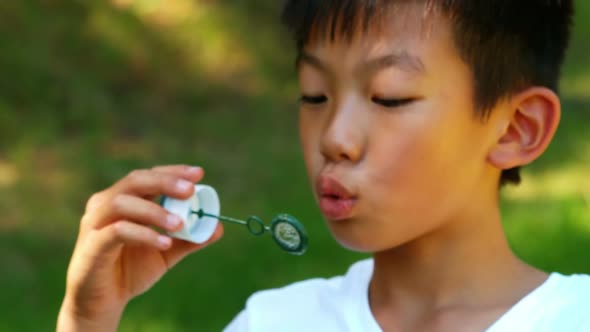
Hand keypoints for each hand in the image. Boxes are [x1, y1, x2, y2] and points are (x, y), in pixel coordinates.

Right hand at [57, 165, 223, 330]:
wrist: (103, 302)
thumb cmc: (131, 269)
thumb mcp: (167, 252)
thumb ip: (189, 239)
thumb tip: (218, 227)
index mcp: (125, 199)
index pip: (149, 176)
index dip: (173, 172)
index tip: (199, 174)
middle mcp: (106, 203)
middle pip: (135, 181)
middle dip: (165, 182)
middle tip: (190, 190)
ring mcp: (96, 222)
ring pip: (123, 202)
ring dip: (155, 211)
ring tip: (180, 224)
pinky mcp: (92, 244)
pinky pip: (118, 231)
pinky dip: (143, 234)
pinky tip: (164, 244)